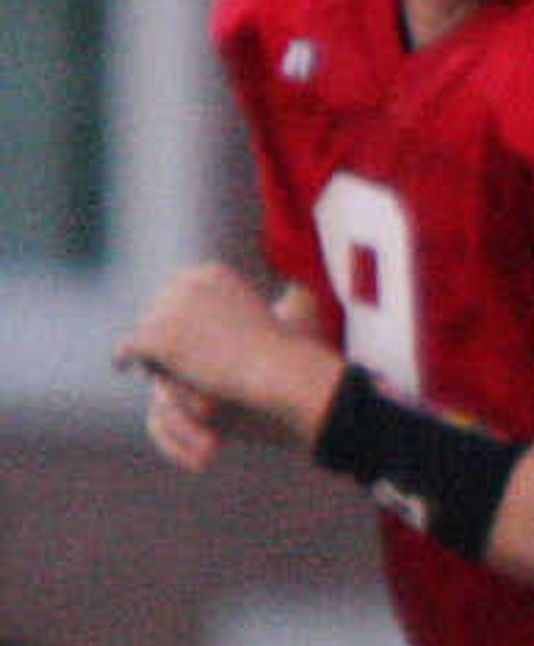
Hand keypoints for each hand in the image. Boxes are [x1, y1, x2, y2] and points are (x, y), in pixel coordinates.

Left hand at [115, 265, 336, 448]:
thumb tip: (300, 286)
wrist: (278, 371)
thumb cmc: (288, 353)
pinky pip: (130, 350)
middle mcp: (183, 282)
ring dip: (158, 353)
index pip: (182, 294)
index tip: (199, 341)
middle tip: (183, 360)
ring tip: (174, 373)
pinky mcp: (153, 337)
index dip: (187, 320)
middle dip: (167, 333)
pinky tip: (121, 366)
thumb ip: (271, 301)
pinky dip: (126, 357)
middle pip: (160, 311)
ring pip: (149, 333)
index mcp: (211, 272)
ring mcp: (166, 309)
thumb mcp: (284, 315)